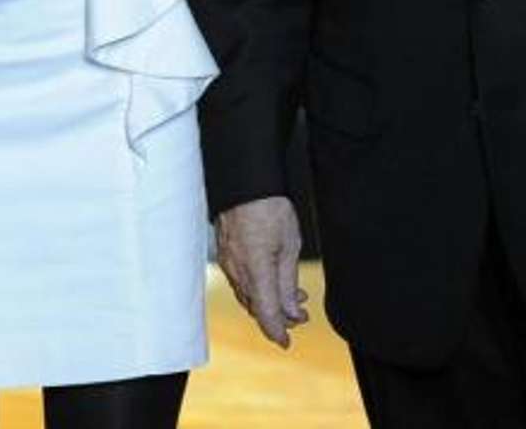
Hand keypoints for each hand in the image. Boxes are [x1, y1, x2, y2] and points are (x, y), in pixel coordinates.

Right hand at [215, 196, 308, 347]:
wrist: (245, 182)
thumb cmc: (269, 207)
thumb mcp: (289, 246)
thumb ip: (288, 282)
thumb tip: (291, 310)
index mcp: (256, 270)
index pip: (266, 313)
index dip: (277, 332)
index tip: (287, 342)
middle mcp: (237, 270)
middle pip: (255, 307)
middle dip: (278, 316)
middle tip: (300, 316)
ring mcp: (228, 262)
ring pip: (247, 295)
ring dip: (268, 301)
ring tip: (293, 295)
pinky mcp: (226, 254)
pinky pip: (240, 281)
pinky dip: (256, 288)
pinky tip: (271, 280)